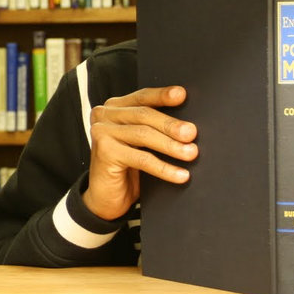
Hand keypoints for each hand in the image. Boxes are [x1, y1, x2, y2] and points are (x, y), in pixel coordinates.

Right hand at [84, 85, 197, 221]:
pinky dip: (164, 167)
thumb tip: (188, 125)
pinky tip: (180, 174)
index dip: (162, 95)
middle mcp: (104, 115)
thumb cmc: (127, 167)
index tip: (182, 95)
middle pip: (143, 115)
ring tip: (191, 153)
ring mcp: (101, 132)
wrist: (106, 198)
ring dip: (171, 145)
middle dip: (171, 125)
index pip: (142, 97)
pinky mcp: (104, 152)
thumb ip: (154, 128)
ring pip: (143, 134)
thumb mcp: (141, 143)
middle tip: (191, 133)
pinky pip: (141, 158)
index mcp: (114, 107)